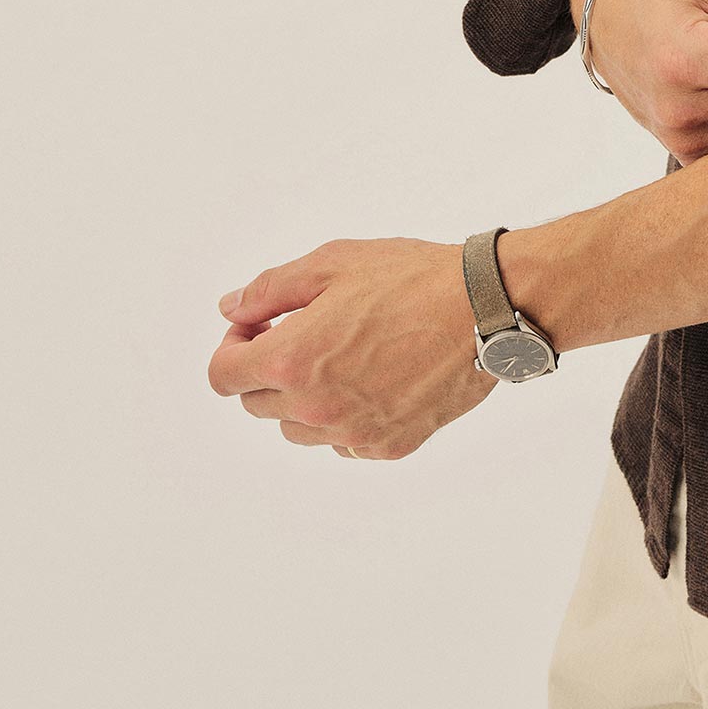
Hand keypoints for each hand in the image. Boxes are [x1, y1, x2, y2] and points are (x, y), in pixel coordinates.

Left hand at [206, 237, 495, 460]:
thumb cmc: (412, 279)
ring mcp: (352, 433)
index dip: (233, 347)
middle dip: (267, 369)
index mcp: (292, 360)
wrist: (485, 309)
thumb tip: (231, 308)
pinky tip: (373, 378)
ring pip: (297, 429)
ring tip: (342, 356)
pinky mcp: (387, 446)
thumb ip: (270, 289)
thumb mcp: (333, 262)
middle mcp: (315, 408)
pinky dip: (344, 417)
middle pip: (256, 404)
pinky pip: (343, 442)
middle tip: (306, 332)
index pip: (222, 376)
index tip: (259, 327)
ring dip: (302, 398)